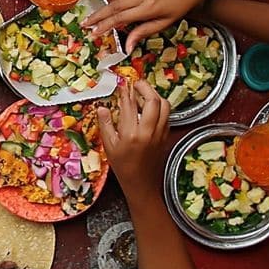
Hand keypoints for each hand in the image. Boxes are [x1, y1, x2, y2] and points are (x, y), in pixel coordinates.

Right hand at [83, 0, 207, 51]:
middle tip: (85, 23)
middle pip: (114, 6)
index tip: (94, 32)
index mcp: (149, 8)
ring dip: (108, 6)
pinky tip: (117, 4)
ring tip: (100, 16)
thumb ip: (143, 32)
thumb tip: (128, 47)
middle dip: (97, 15)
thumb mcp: (165, 23)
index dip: (105, 26)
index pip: (121, 18)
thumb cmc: (182, 5)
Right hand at [97, 80, 169, 199]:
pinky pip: (167, 116)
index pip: (130, 105)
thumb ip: (106, 125)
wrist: (142, 183)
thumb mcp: (109, 146)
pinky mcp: (166, 136)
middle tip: (137, 84)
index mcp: (131, 134)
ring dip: (155, 96)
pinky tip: (151, 108)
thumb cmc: (123, 167)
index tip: (123, 84)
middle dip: (145, 88)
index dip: (126, 92)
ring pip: (165, 106)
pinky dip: (160, 107)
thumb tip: (102, 108)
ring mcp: (160, 133)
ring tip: (145, 94)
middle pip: (153, 101)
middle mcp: (149, 131)